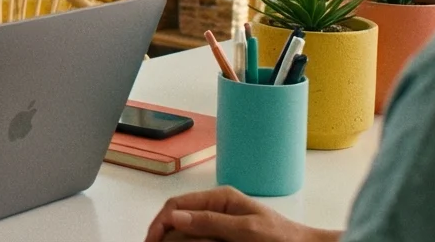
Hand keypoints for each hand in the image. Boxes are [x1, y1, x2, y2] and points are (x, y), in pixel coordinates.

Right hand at [146, 187, 338, 241]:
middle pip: (178, 217)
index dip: (160, 221)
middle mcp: (216, 208)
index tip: (152, 239)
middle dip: (163, 232)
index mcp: (220, 198)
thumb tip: (176, 216)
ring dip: (174, 239)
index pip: (178, 204)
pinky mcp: (224, 237)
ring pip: (186, 230)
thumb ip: (211, 222)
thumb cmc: (282, 237)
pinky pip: (199, 238)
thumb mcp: (246, 230)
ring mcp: (219, 223)